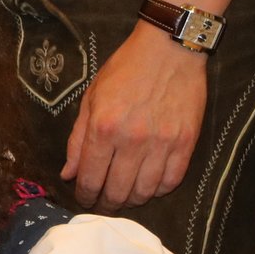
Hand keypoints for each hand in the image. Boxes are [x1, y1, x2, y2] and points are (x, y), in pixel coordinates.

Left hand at [61, 23, 206, 210]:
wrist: (169, 48)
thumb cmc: (126, 70)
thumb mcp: (91, 99)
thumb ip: (77, 140)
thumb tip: (68, 174)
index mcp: (103, 128)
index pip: (89, 178)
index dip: (84, 195)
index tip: (84, 198)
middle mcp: (132, 140)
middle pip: (116, 191)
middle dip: (106, 204)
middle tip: (103, 205)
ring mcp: (162, 142)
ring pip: (144, 192)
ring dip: (132, 201)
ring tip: (125, 197)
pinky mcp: (186, 142)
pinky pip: (172, 180)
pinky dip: (159, 190)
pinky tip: (150, 186)